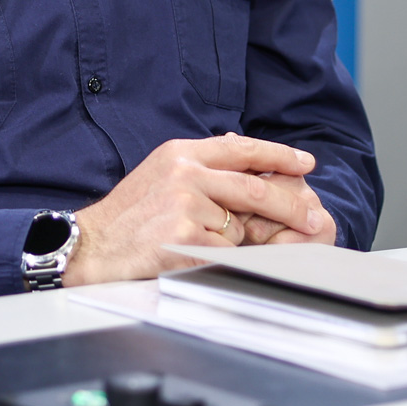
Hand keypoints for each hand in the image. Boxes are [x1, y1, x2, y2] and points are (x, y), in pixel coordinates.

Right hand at [62, 135, 327, 285]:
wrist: (92, 245)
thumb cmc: (127, 215)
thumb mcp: (161, 173)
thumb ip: (200, 165)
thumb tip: (242, 151)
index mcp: (181, 153)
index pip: (242, 149)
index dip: (279, 155)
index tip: (306, 162)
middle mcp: (185, 172)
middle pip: (255, 187)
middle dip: (290, 205)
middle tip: (314, 217)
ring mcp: (185, 203)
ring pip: (238, 226)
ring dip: (230, 240)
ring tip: (192, 241)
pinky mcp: (184, 235)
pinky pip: (223, 250)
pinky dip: (216, 256)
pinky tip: (185, 253)